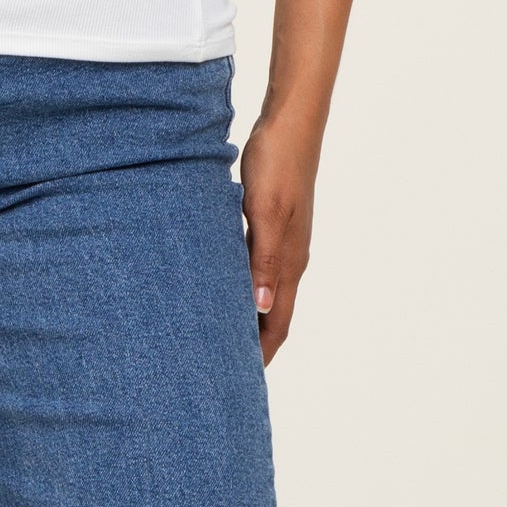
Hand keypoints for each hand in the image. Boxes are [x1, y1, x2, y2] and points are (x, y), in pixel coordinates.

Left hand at [237, 110, 318, 366]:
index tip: (239, 383)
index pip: (277, 322)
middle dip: (252, 341)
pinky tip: (219, 279)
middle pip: (271, 313)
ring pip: (263, 288)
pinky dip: (241, 282)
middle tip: (221, 365)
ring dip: (245, 312)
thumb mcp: (267, 211)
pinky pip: (255, 264)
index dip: (261, 353)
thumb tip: (259, 308)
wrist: (289, 123)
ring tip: (217, 331)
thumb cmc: (276, 163)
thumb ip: (264, 260)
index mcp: (290, 261)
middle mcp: (290, 257)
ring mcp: (283, 239)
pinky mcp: (271, 220)